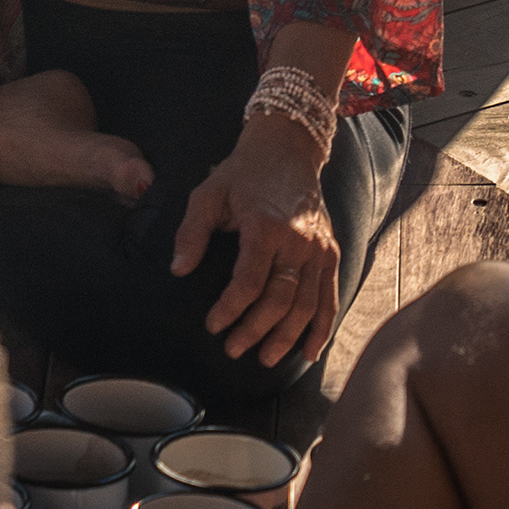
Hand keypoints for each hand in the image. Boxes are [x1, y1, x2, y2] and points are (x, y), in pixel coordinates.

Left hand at [172, 111, 339, 367]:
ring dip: (287, 337)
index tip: (213, 326)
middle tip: (234, 350)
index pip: (248, 281)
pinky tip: (309, 351)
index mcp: (265, 226)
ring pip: (307, 306)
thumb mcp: (208, 193)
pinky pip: (330, 298)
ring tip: (265, 358)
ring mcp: (319, 250)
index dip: (230, 308)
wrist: (287, 150)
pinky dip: (322, 328)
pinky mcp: (331, 254)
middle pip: (280, 299)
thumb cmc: (242, 174)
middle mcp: (298, 241)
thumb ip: (191, 232)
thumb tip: (177, 270)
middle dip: (256, 330)